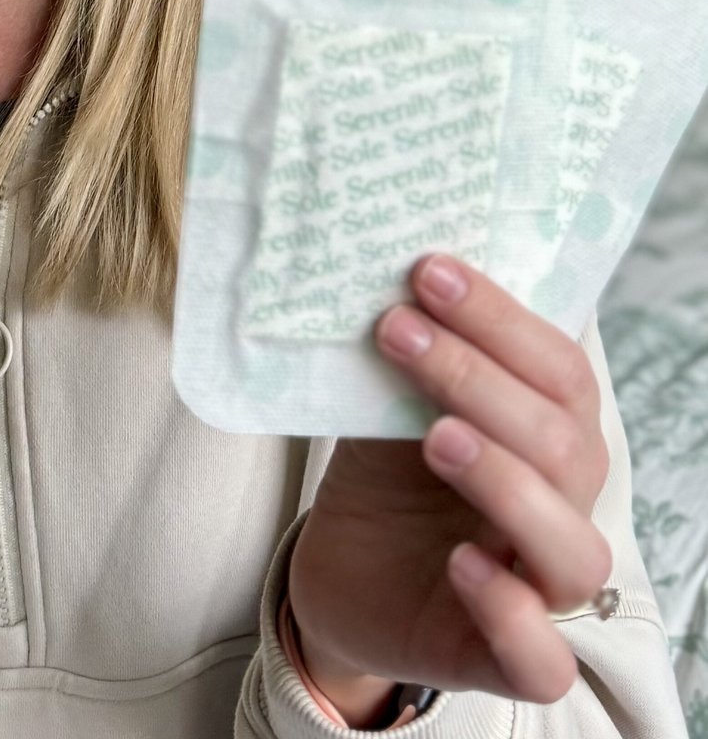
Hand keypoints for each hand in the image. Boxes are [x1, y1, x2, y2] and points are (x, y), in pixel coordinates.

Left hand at [288, 254, 611, 719]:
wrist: (340, 566)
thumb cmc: (386, 470)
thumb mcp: (392, 400)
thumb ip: (414, 349)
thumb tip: (387, 254)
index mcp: (547, 432)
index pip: (559, 370)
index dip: (502, 319)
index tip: (428, 270)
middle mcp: (561, 504)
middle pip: (563, 444)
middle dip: (479, 377)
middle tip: (399, 329)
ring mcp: (538, 585)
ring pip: (572, 546)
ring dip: (505, 480)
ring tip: (434, 436)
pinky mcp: (501, 657)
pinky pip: (540, 657)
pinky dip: (511, 611)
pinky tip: (461, 564)